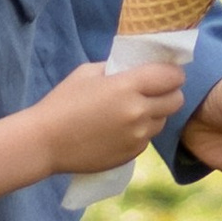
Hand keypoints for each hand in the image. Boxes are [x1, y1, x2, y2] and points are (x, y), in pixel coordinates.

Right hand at [35, 52, 187, 172]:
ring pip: (163, 121)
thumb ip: (117, 68)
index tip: (164, 73)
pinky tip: (120, 130)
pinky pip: (147, 139)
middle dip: (169, 93)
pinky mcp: (131, 154)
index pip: (171, 77)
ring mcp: (137, 136)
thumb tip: (137, 66)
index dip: (172, 74)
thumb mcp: (88, 73)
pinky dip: (140, 132)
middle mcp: (138, 112)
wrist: (45, 142)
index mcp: (128, 87)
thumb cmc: (62, 102)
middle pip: (176, 101)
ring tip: (131, 112)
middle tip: (153, 92)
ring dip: (154, 114)